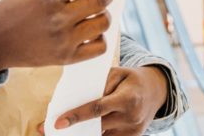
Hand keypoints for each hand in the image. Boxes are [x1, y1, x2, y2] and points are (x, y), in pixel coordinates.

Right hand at [0, 0, 119, 79]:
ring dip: (105, 13)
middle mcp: (58, 18)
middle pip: (101, 1)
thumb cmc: (13, 7)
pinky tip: (91, 29)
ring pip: (103, 23)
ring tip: (97, 10)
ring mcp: (64, 40)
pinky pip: (99, 47)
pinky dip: (100, 36)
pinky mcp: (66, 58)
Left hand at [45, 66, 168, 134]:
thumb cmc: (130, 79)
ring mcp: (132, 131)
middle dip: (72, 129)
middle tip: (47, 130)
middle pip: (96, 127)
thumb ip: (100, 84)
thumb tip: (77, 96)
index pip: (97, 109)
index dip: (76, 116)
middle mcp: (131, 118)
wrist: (156, 90)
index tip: (58, 123)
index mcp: (127, 99)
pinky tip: (78, 134)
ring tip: (60, 133)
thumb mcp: (117, 73)